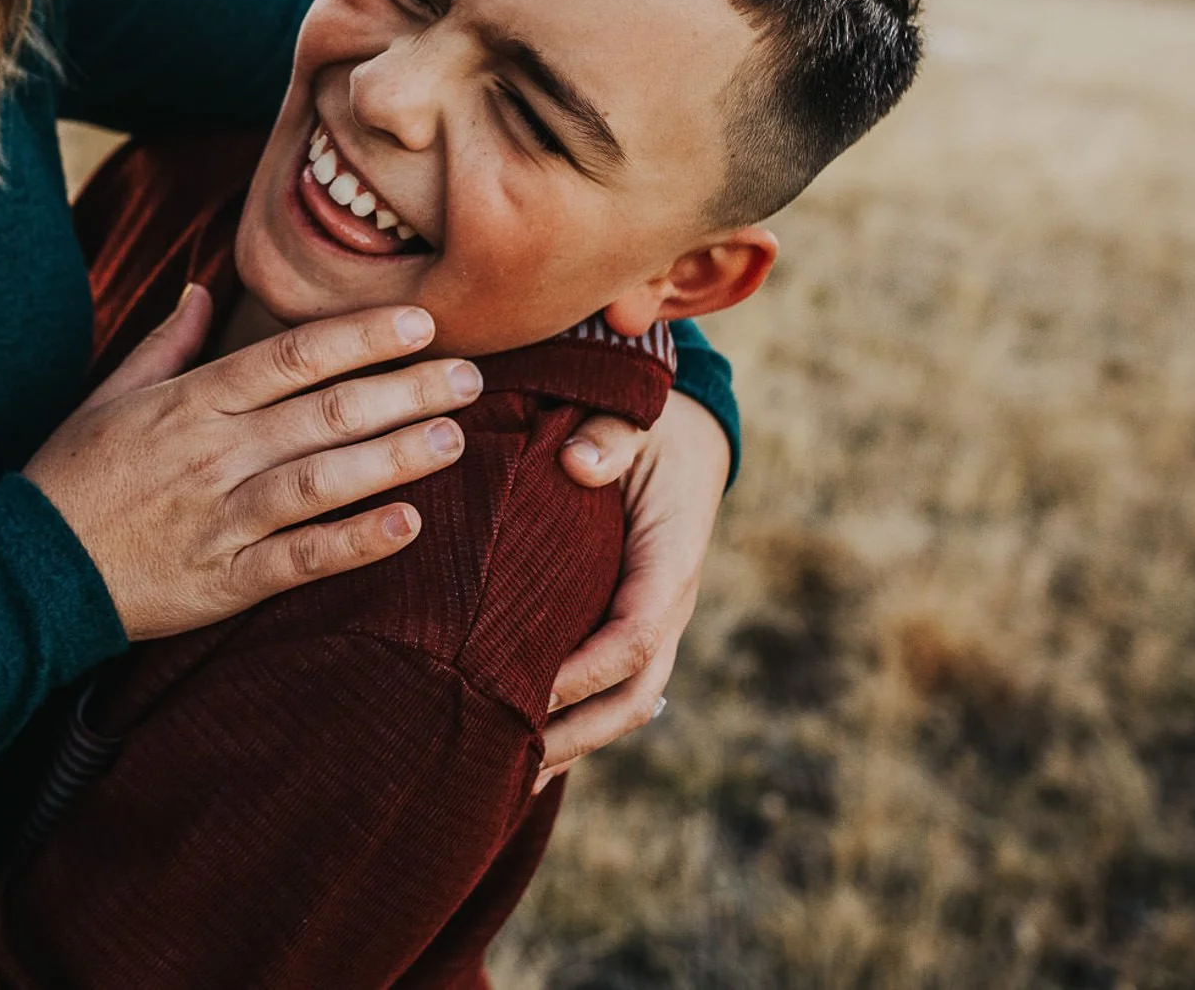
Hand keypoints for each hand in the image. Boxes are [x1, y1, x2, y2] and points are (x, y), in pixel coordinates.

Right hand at [24, 286, 479, 640]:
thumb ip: (165, 343)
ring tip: (453, 439)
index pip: (290, 356)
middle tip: (469, 376)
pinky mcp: (224, 580)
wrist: (26, 573)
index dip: (361, 336)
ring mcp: (220, 518)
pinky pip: (300, 559)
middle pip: (323, 411)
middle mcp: (212, 452)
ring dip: (393, 457)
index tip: (421, 323)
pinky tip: (407, 525)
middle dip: (404, 390)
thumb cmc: (72, 478)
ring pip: (321, 478)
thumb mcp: (108, 395)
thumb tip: (201, 290)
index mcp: (190, 401)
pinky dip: (354, 542)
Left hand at [537, 391, 730, 782]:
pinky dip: (576, 722)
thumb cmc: (649, 420)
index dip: (582, 672)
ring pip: (625, 702)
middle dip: (577, 733)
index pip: (632, 636)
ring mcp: (654, 619)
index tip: (525, 693)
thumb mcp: (636, 413)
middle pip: (634, 692)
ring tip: (508, 780)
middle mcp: (668, 602)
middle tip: (512, 765)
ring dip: (575, 742)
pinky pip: (611, 685)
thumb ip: (612, 435)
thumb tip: (580, 463)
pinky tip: (528, 754)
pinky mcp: (631, 621)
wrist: (686, 430)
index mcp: (670, 558)